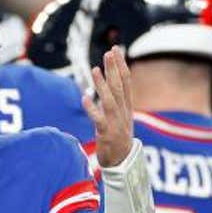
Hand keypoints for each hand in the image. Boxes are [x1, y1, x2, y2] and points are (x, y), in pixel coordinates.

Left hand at [81, 47, 134, 167]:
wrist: (122, 163)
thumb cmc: (119, 138)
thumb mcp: (122, 116)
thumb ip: (118, 99)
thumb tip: (112, 81)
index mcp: (127, 107)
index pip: (126, 82)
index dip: (121, 65)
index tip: (115, 49)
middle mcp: (123, 113)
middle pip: (119, 87)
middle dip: (114, 69)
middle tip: (109, 52)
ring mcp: (116, 123)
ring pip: (110, 101)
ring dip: (102, 85)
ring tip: (95, 70)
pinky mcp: (106, 134)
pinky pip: (98, 120)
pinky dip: (92, 109)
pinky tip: (84, 98)